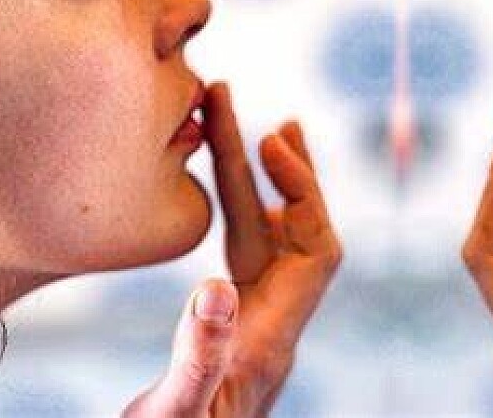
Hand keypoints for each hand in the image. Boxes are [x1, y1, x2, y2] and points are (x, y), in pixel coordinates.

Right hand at [123, 82, 340, 416]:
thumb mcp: (176, 413)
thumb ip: (198, 357)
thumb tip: (215, 286)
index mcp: (270, 339)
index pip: (316, 250)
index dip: (304, 191)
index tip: (272, 138)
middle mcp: (270, 323)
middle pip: (291, 230)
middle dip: (275, 165)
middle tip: (249, 105)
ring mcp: (249, 322)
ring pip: (264, 236)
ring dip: (253, 179)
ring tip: (244, 124)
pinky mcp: (226, 324)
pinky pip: (242, 252)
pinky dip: (237, 209)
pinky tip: (222, 187)